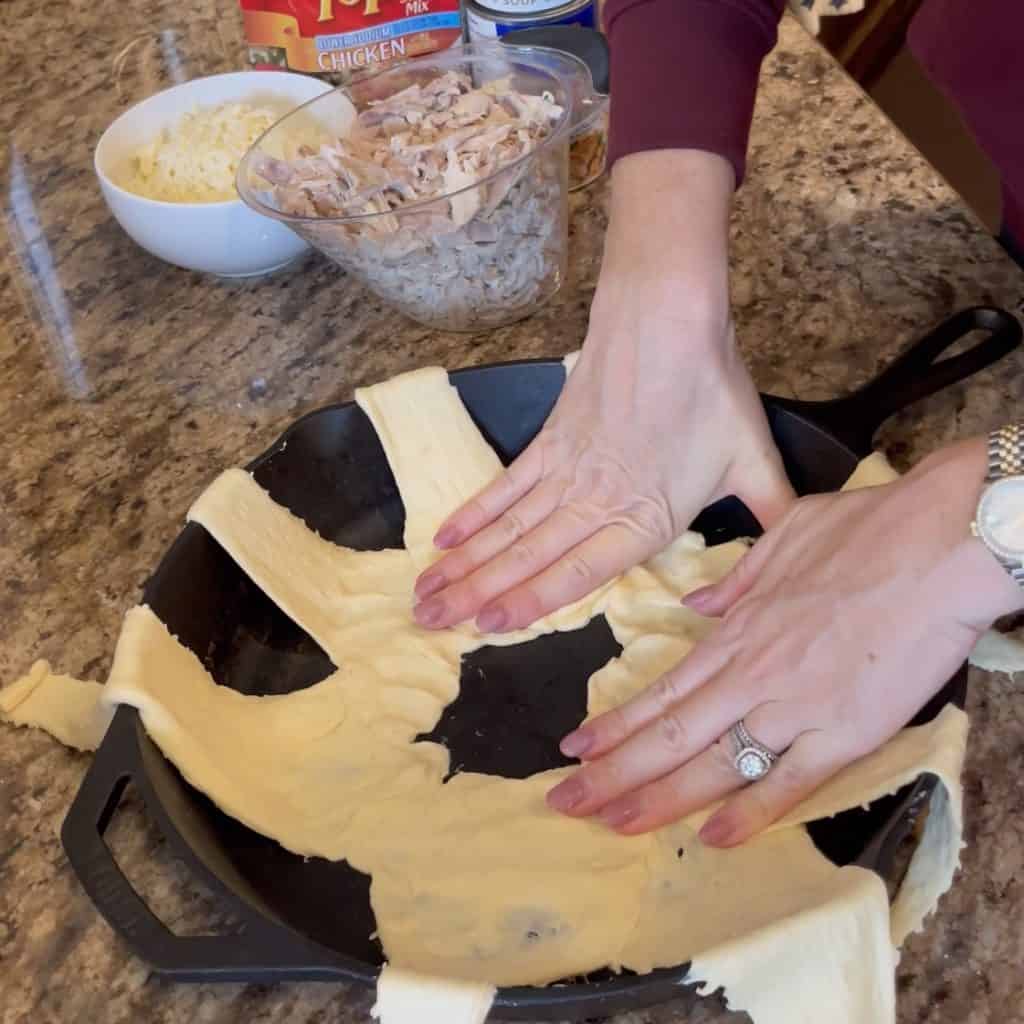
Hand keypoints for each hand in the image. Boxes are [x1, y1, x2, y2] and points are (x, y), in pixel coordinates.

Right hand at [413, 151, 793, 632]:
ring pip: (506, 528)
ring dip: (464, 562)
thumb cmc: (711, 389)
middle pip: (526, 557)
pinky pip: (505, 486)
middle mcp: (595, 503)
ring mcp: (565, 472)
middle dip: (475, 594)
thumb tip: (791, 557)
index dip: (529, 603)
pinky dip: (474, 513)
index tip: (487, 629)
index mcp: (643, 518)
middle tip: (427, 621)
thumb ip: (768, 516)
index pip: (576, 573)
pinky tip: (446, 537)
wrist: (667, 316)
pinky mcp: (550, 441)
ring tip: (425, 591)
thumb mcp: (752, 459)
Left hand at [546, 438, 1022, 844]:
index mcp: (738, 632)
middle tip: (565, 803)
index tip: (575, 748)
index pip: (661, 690)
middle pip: (668, 735)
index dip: (615, 725)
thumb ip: (735, 579)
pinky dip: (750, 814)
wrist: (941, 540)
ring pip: (711, 763)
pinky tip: (713, 838)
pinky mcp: (847, 730)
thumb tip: (696, 602)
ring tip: (611, 824)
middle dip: (611, 774)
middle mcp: (752, 674)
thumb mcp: (785, 536)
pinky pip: (789, 782)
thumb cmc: (869, 530)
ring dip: (656, 798)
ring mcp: (796, 706)